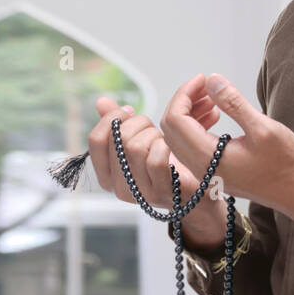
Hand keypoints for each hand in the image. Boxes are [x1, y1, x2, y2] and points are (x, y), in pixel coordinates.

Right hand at [86, 95, 221, 216]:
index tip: (128, 111)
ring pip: (136, 147)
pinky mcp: (162, 192)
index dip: (112, 118)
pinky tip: (170, 147)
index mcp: (107, 175)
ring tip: (162, 137)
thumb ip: (118, 126)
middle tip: (151, 126)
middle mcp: (119, 187)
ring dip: (153, 134)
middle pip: (119, 140)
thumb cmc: (167, 163)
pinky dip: (165, 147)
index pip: (96, 139)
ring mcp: (140, 192)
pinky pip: (156, 160)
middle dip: (138, 123)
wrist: (197, 189)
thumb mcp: (139, 142)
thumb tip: (101, 102)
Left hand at [160, 73, 293, 225]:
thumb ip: (234, 103)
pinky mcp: (212, 173)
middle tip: (207, 86)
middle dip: (184, 101)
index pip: (176, 120)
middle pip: (171, 129)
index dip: (185, 94)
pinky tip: (217, 116)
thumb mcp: (262, 128)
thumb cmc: (284, 162)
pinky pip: (191, 147)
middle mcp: (200, 168)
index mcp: (208, 157)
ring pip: (179, 138)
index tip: (203, 79)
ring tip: (213, 98)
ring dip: (190, 114)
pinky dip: (196, 127)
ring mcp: (205, 173)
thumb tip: (212, 80)